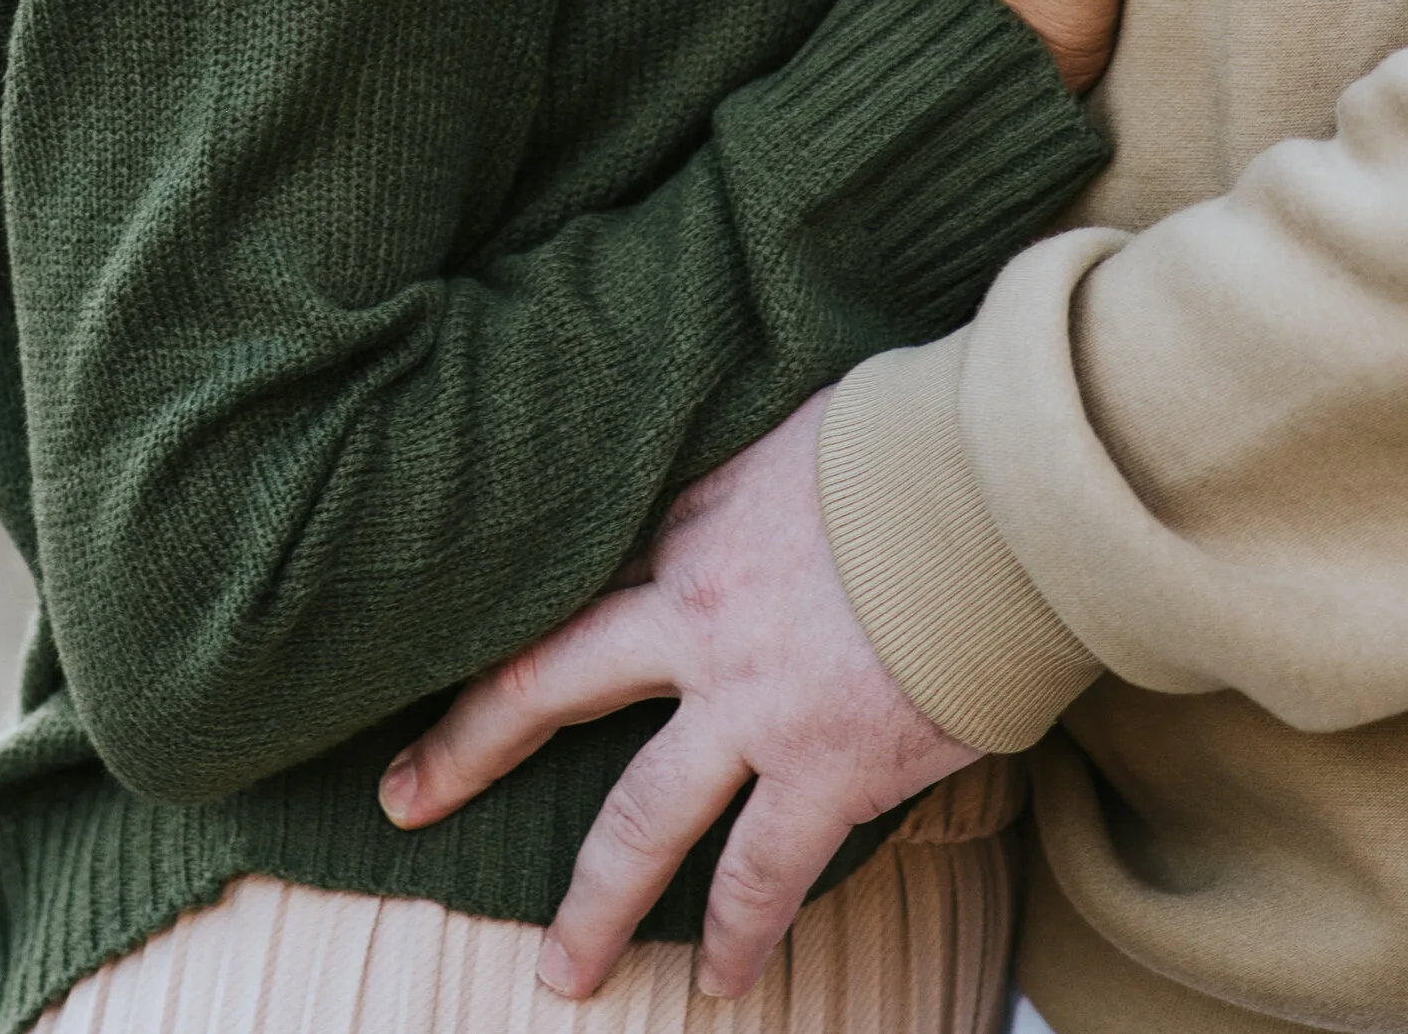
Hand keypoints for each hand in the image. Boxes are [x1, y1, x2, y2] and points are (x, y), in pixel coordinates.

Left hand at [379, 394, 970, 999]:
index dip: (502, 626)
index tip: (437, 656)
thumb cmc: (915, 441)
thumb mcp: (796, 428)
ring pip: (641, 823)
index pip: (570, 586)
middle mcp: (695, 619)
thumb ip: (747, 474)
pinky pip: (765, 875)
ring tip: (566, 971)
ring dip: (597, 905)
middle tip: (404, 804)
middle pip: (547, 689)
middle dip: (468, 752)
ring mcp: (754, 704)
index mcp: (685, 524)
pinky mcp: (828, 768)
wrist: (1002, 492)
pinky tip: (726, 978)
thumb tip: (745, 486)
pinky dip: (743, 932)